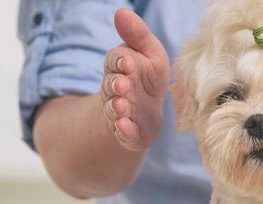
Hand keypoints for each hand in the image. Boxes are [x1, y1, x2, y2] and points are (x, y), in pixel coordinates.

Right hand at [101, 8, 169, 151]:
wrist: (145, 114)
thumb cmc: (148, 79)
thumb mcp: (150, 54)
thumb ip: (138, 36)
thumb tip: (122, 11)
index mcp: (120, 68)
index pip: (115, 61)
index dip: (120, 61)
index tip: (127, 61)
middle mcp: (116, 90)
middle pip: (111, 86)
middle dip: (116, 85)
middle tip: (122, 85)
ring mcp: (120, 112)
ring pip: (114, 109)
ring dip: (118, 107)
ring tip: (122, 106)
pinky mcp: (127, 132)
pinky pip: (123, 132)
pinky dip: (123, 130)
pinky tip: (125, 127)